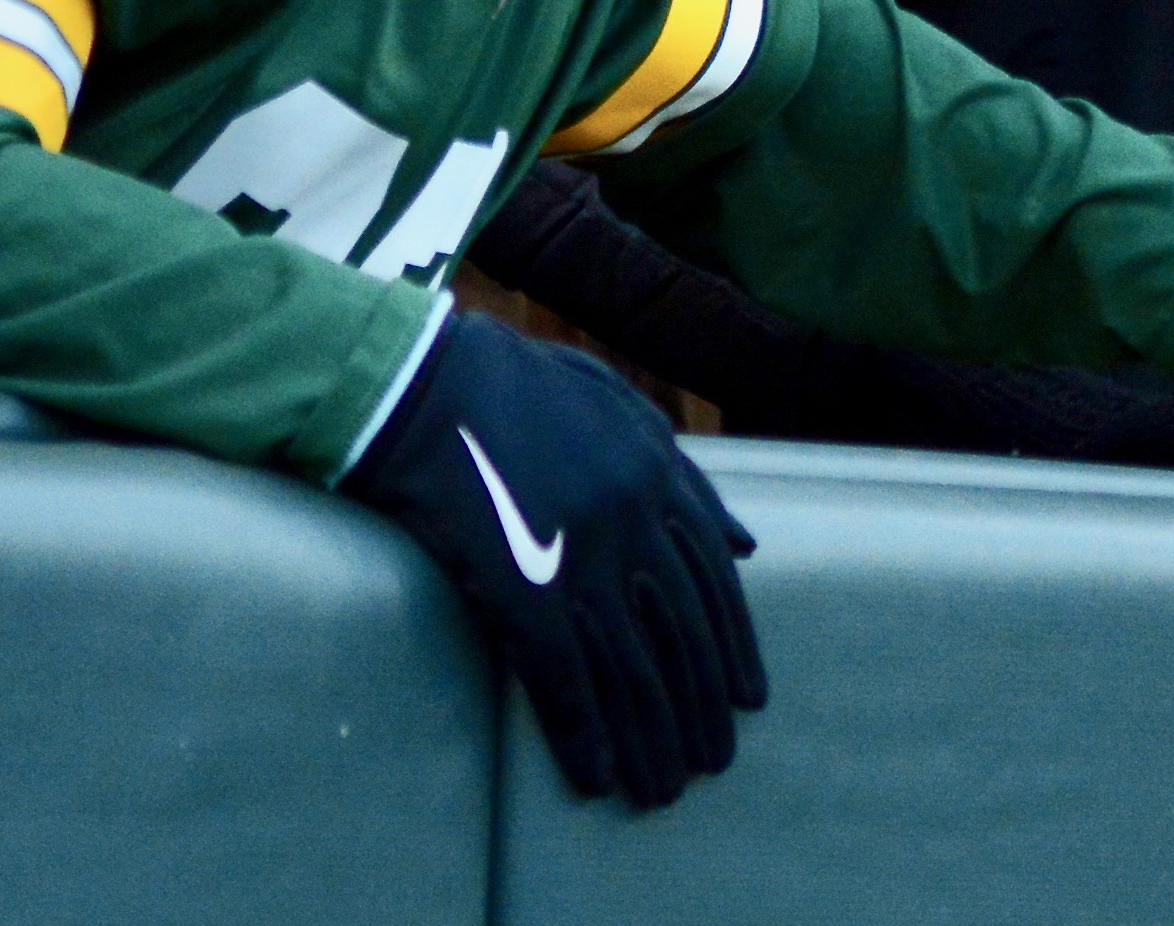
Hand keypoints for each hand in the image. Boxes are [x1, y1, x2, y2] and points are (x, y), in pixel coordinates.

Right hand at [337, 312, 762, 808]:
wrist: (426, 387)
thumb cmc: (518, 389)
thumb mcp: (623, 409)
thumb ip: (688, 476)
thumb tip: (743, 545)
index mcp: (661, 480)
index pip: (713, 586)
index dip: (733, 648)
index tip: (747, 699)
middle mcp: (633, 524)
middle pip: (681, 638)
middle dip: (700, 708)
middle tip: (713, 760)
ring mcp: (579, 557)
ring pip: (631, 669)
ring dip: (649, 737)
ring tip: (663, 787)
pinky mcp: (519, 588)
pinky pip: (563, 677)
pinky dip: (582, 733)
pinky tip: (593, 775)